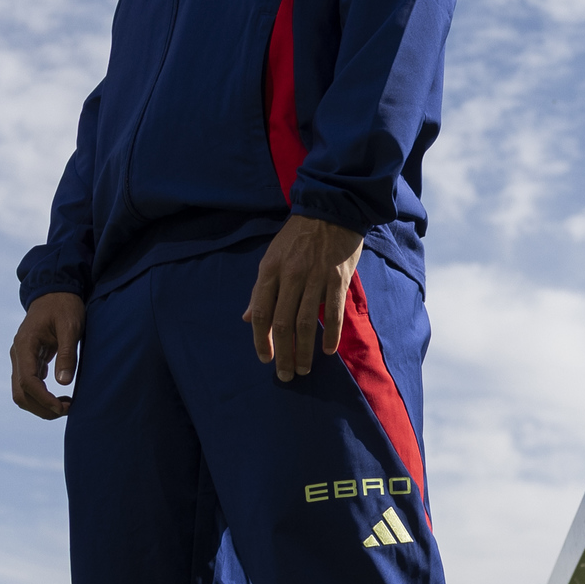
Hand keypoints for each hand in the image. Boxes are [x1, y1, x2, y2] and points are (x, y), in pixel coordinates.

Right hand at [10, 293, 84, 419]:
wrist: (55, 291)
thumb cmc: (64, 305)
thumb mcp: (70, 326)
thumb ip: (67, 352)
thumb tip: (63, 382)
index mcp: (25, 344)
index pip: (27, 381)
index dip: (43, 398)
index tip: (62, 408)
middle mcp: (18, 354)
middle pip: (20, 393)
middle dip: (41, 408)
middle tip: (67, 411)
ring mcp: (21, 358)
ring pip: (22, 392)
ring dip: (41, 405)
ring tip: (66, 406)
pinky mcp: (29, 361)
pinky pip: (30, 385)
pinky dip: (42, 397)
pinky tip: (61, 398)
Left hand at [242, 214, 364, 381]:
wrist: (331, 209)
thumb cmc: (298, 236)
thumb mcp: (272, 257)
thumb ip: (260, 290)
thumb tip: (246, 317)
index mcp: (270, 270)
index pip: (260, 312)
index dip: (261, 339)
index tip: (264, 358)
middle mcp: (290, 275)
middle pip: (283, 323)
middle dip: (282, 353)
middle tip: (285, 375)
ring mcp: (315, 277)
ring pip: (306, 322)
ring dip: (303, 351)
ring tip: (303, 369)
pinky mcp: (338, 278)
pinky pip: (333, 312)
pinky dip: (331, 334)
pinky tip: (328, 350)